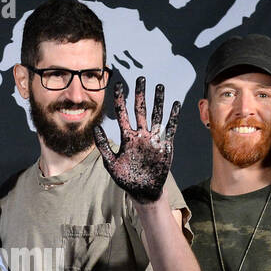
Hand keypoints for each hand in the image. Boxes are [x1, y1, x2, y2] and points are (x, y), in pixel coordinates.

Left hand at [93, 76, 178, 203]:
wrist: (143, 192)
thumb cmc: (126, 179)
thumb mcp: (111, 163)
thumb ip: (102, 145)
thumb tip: (95, 126)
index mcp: (127, 137)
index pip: (123, 113)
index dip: (120, 99)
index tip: (118, 85)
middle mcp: (140, 135)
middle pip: (140, 110)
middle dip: (140, 94)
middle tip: (141, 78)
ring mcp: (153, 139)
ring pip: (156, 116)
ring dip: (158, 101)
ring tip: (159, 86)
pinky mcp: (165, 146)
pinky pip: (170, 128)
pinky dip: (173, 117)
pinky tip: (175, 104)